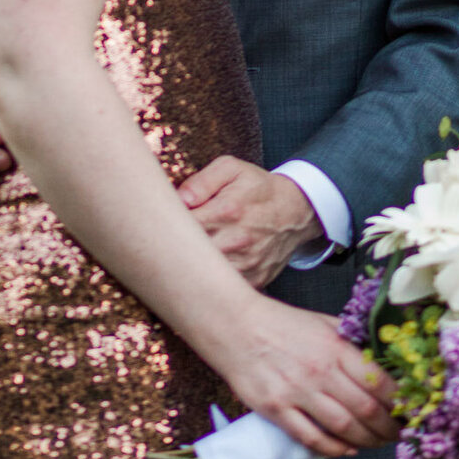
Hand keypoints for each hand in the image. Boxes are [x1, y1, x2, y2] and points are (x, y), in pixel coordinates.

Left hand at [179, 156, 322, 287]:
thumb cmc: (257, 187)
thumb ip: (201, 181)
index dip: (168, 225)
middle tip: (168, 243)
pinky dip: (213, 282)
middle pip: (190, 255)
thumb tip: (179, 199)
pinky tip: (207, 270)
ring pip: (206, 276)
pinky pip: (226, 289)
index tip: (163, 222)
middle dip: (175, 250)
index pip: (183, 225)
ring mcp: (247, 264)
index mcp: (227, 211)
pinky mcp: (255, 280)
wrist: (295, 210)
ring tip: (186, 256)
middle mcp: (237, 241)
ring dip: (193, 268)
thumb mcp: (231, 169)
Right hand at [220, 296, 398, 458]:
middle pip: (366, 410)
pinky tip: (346, 450)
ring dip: (366, 441)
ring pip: (343, 427)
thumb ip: (350, 344)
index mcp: (335, 347)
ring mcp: (297, 392)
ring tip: (377, 443)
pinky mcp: (276, 409)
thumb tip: (380, 363)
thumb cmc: (282, 324)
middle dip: (389, 427)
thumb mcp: (323, 322)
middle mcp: (319, 371)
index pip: (379, 381)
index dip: (400, 402)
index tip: (409, 410)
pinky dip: (333, 449)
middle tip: (397, 434)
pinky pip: (311, 438)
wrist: (235, 326)